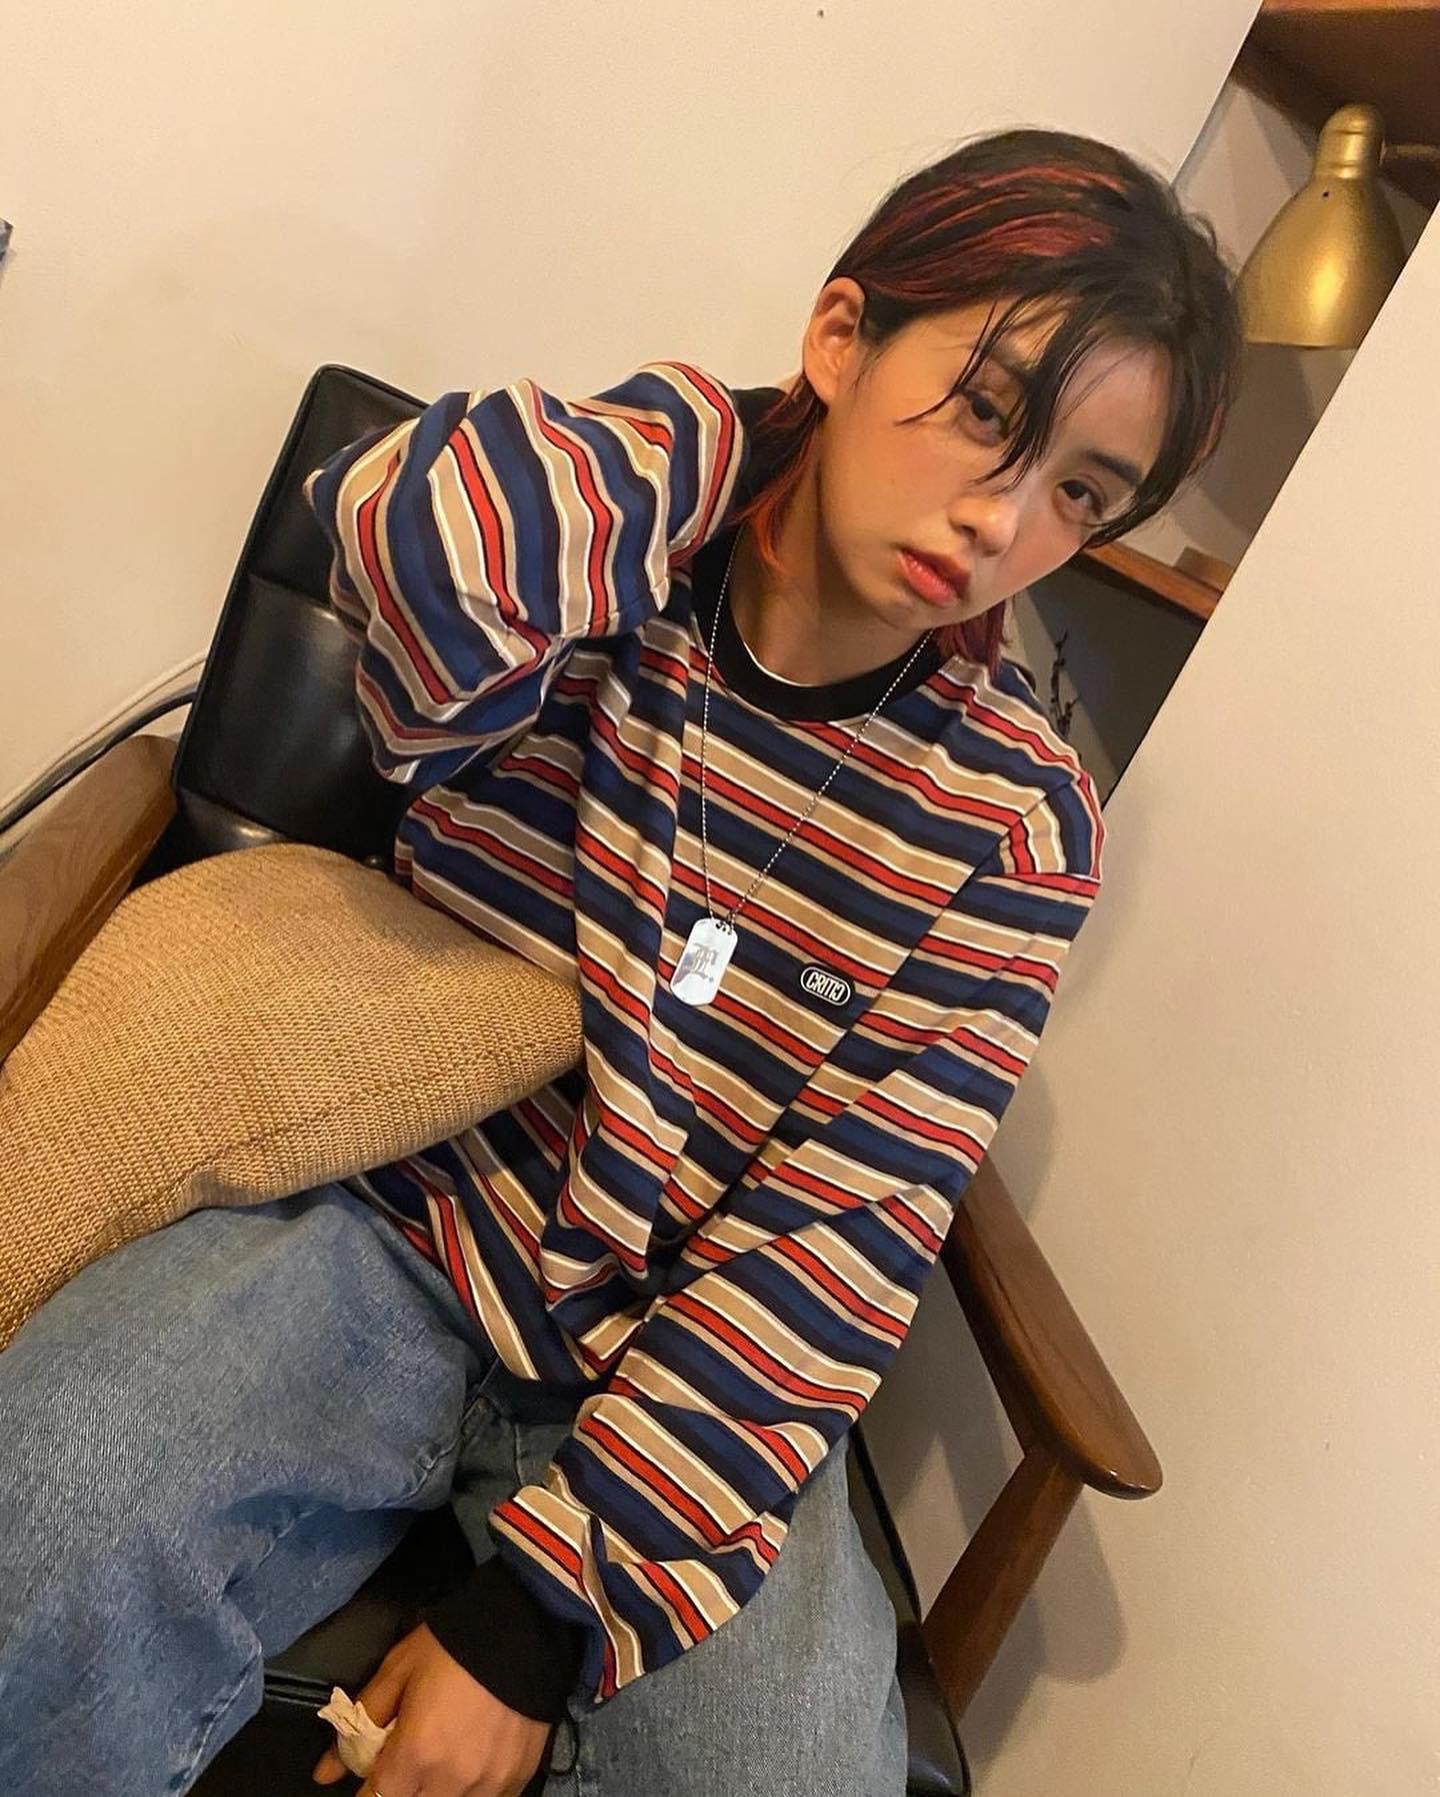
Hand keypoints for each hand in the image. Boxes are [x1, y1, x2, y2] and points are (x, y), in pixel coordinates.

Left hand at [311, 1621, 551, 1796]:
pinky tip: (472, 1761)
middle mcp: (450, 1782)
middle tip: (412, 1757)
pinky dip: (472, 1790)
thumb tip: (324, 1773)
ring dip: (437, 1788)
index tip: (375, 1773)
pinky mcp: (516, 1781)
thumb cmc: (452, 1646)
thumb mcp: (399, 1670)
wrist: (524, 1628)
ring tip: (444, 1754)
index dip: (369, 1790)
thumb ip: (362, 1722)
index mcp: (415, 1756)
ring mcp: (487, 1786)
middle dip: (404, 1787)